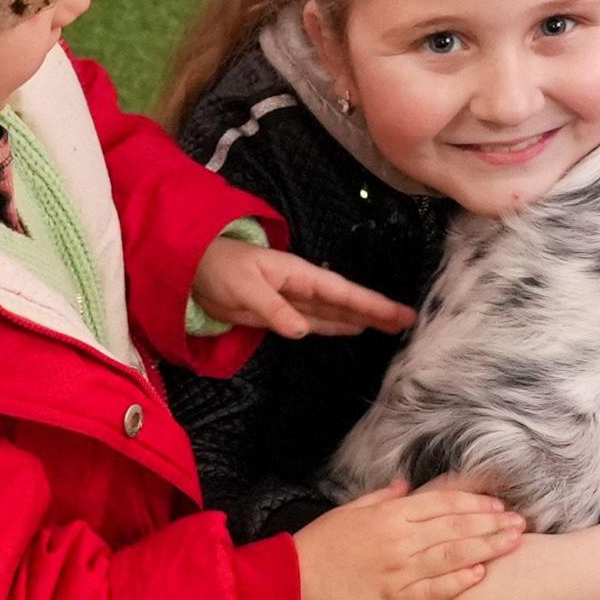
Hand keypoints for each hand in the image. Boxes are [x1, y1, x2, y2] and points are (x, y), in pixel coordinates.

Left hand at [192, 238, 415, 339]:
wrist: (191, 271)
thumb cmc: (220, 268)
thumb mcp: (245, 287)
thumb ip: (274, 309)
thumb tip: (301, 331)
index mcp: (299, 274)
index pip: (342, 291)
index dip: (371, 303)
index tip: (399, 313)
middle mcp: (302, 287)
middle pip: (345, 302)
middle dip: (375, 311)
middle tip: (408, 323)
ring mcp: (292, 301)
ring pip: (334, 312)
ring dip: (360, 319)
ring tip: (390, 328)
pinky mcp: (279, 314)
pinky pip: (314, 321)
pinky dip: (334, 326)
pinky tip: (353, 329)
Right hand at [294, 479, 525, 599]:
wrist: (292, 585)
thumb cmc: (318, 547)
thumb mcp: (348, 511)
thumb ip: (381, 497)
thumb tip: (404, 483)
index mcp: (389, 514)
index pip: (442, 503)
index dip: (474, 503)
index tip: (499, 505)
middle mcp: (398, 539)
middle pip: (455, 526)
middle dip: (492, 523)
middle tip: (521, 522)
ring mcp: (398, 571)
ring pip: (452, 555)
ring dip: (487, 547)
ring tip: (514, 543)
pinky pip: (434, 590)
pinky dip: (459, 581)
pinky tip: (482, 574)